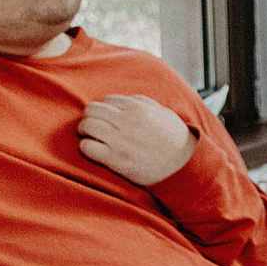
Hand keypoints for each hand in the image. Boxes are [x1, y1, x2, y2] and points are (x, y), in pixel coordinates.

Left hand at [77, 94, 198, 185]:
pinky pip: (87, 148)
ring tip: (89, 135)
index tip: (105, 116)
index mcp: (138, 109)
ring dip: (84, 130)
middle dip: (89, 116)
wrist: (182, 165)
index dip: (104, 107)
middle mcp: (127, 122)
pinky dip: (85, 146)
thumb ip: (142, 102)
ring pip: (87, 126)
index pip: (107, 100)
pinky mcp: (116, 160)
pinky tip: (92, 148)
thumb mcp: (163, 112)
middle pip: (92, 110)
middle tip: (91, 124)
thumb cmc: (174, 138)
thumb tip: (121, 100)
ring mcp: (121, 141)